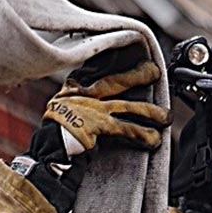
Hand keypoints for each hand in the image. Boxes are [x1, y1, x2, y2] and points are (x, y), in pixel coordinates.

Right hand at [17, 46, 169, 212]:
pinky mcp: (98, 126)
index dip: (117, 65)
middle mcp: (84, 95)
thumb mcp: (63, 112)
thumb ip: (77, 103)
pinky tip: (156, 140)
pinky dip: (143, 135)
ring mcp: (92, 109)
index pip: (99, 70)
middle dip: (138, 76)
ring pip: (128, 106)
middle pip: (116, 81)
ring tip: (166, 117)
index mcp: (74, 89)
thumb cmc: (53, 139)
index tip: (132, 60)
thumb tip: (92, 105)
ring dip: (150, 113)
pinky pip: (127, 129)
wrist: (45, 152)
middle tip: (155, 72)